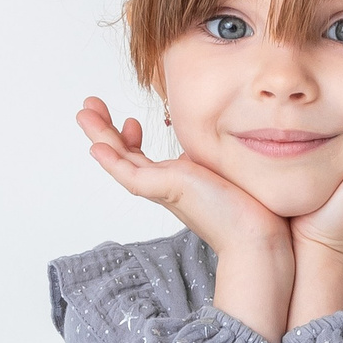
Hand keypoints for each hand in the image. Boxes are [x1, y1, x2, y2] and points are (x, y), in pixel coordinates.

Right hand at [76, 98, 294, 342]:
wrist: (259, 235)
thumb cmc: (249, 207)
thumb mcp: (223, 169)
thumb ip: (207, 159)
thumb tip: (206, 144)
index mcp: (176, 182)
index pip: (141, 159)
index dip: (129, 139)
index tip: (131, 120)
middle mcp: (166, 187)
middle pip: (124, 156)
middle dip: (105, 130)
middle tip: (89, 107)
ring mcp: (165, 190)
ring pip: (121, 162)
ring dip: (100, 137)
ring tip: (84, 115)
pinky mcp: (169, 191)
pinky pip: (132, 175)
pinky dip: (113, 162)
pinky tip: (97, 147)